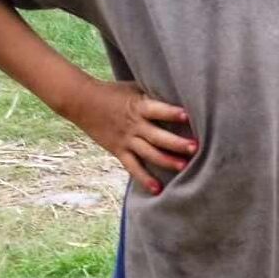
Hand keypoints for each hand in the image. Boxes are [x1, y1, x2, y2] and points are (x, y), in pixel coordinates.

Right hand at [68, 79, 196, 194]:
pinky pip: (133, 167)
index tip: (188, 116)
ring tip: (184, 167)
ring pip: (148, 153)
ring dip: (166, 161)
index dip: (172, 113)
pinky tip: (157, 189)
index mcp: (139, 106)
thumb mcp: (135, 88)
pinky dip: (144, 179)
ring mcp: (126, 140)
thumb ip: (154, 94)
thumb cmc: (114, 92)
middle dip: (176, 143)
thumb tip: (180, 94)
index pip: (158, 110)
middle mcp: (134, 125)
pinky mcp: (119, 151)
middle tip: (195, 148)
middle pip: (157, 136)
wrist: (83, 102)